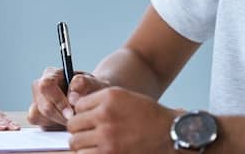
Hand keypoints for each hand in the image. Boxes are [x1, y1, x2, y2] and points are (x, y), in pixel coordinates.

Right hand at [28, 67, 110, 128]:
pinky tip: (63, 121)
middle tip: (75, 118)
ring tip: (72, 117)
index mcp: (52, 74)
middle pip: (43, 104)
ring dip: (56, 121)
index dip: (58, 100)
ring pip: (38, 115)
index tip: (71, 113)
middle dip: (60, 115)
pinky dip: (51, 125)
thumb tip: (72, 98)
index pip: (46, 85)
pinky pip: (37, 121)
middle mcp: (40, 86)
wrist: (91, 96)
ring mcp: (37, 100)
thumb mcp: (93, 83)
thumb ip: (84, 84)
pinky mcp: (37, 114)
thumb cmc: (91, 88)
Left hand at [66, 86, 180, 153]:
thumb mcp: (127, 98)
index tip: (91, 121)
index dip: (84, 115)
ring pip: (75, 142)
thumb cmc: (151, 118)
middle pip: (73, 125)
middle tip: (90, 135)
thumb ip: (103, 103)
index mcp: (109, 97)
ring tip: (94, 146)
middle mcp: (105, 114)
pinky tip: (99, 152)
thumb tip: (78, 112)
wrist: (171, 134)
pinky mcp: (109, 153)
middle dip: (80, 131)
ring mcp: (106, 135)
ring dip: (82, 145)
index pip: (78, 106)